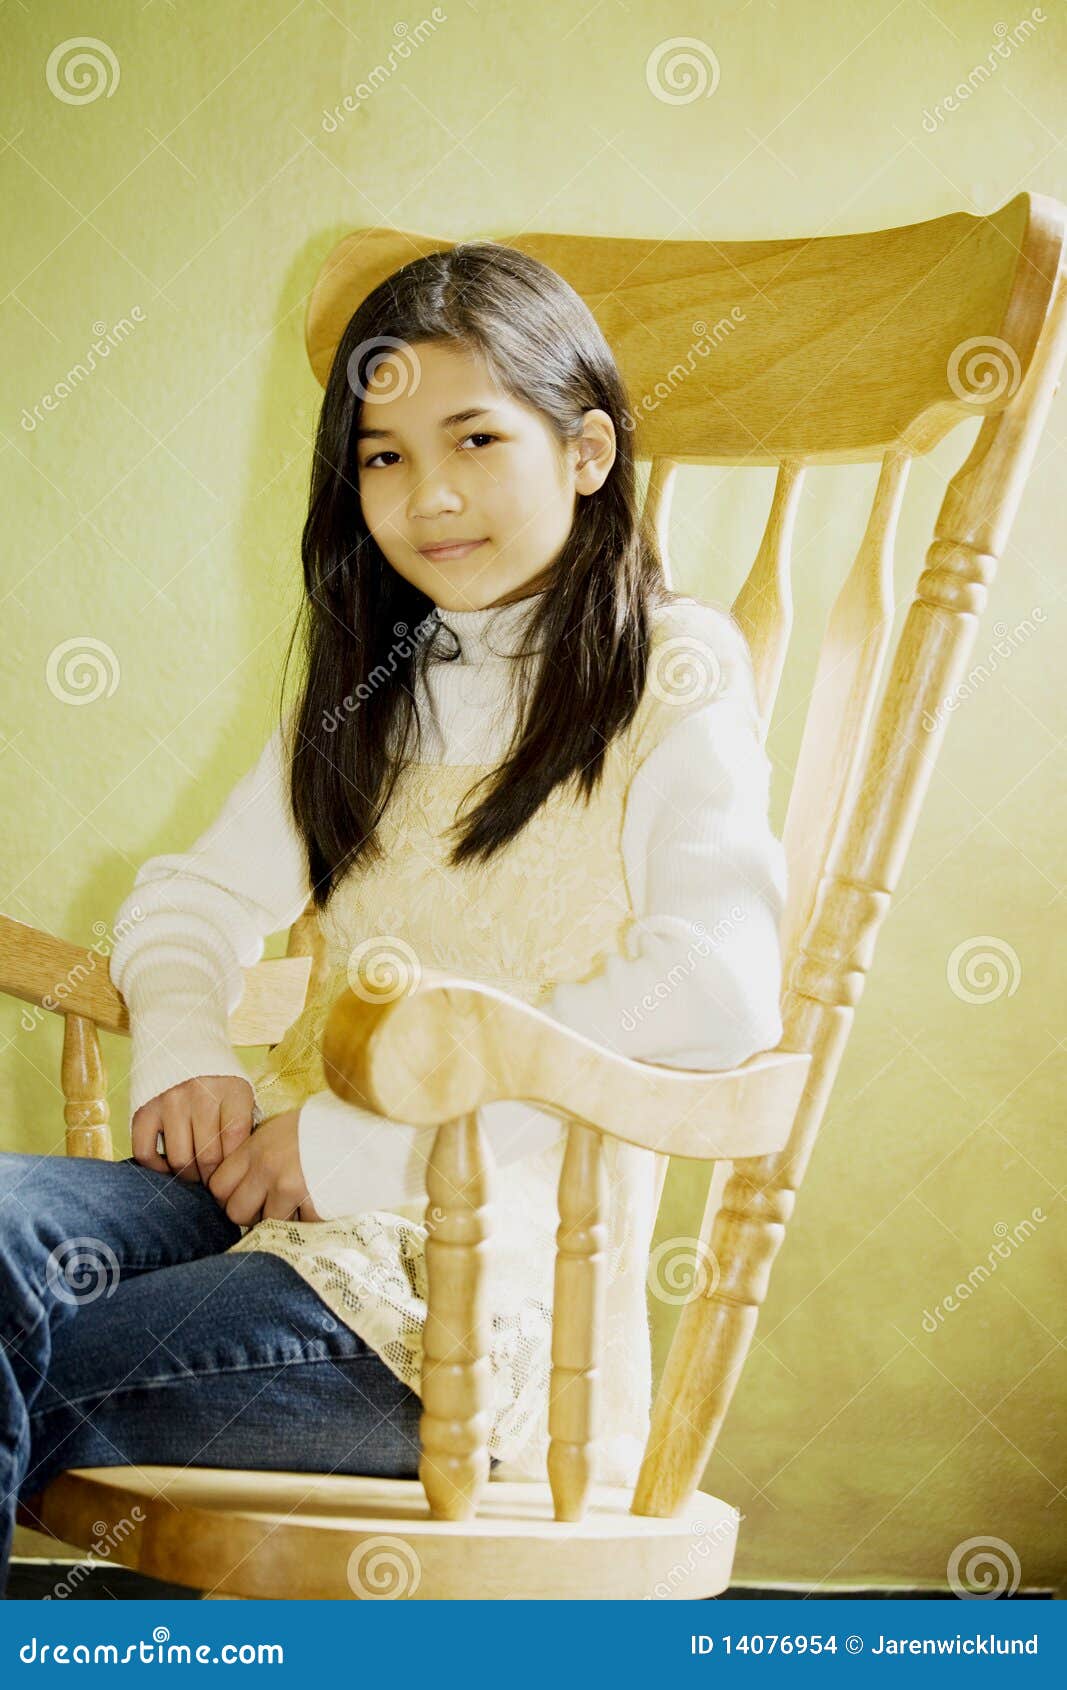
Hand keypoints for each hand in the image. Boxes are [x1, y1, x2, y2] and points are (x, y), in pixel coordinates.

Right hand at [132, 1074, 255, 1185]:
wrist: (180, 1042)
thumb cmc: (217, 1077)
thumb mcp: (240, 1091)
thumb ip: (244, 1124)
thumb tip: (241, 1166)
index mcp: (230, 1090)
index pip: (235, 1140)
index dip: (234, 1165)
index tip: (233, 1174)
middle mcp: (199, 1096)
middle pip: (208, 1155)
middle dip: (213, 1177)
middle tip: (213, 1181)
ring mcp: (169, 1103)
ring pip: (180, 1159)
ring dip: (188, 1176)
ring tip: (195, 1175)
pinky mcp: (144, 1110)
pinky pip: (146, 1152)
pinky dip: (157, 1167)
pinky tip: (168, 1166)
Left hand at [207, 1109, 324, 1225]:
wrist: (362, 1129)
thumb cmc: (318, 1130)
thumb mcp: (277, 1131)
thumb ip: (253, 1157)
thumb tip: (233, 1189)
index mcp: (255, 1148)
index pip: (218, 1187)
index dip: (228, 1196)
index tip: (244, 1195)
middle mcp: (267, 1168)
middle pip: (236, 1213)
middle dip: (251, 1214)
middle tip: (270, 1204)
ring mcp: (291, 1188)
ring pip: (267, 1223)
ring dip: (281, 1218)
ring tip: (298, 1201)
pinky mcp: (314, 1204)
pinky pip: (300, 1226)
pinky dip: (307, 1220)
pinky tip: (317, 1201)